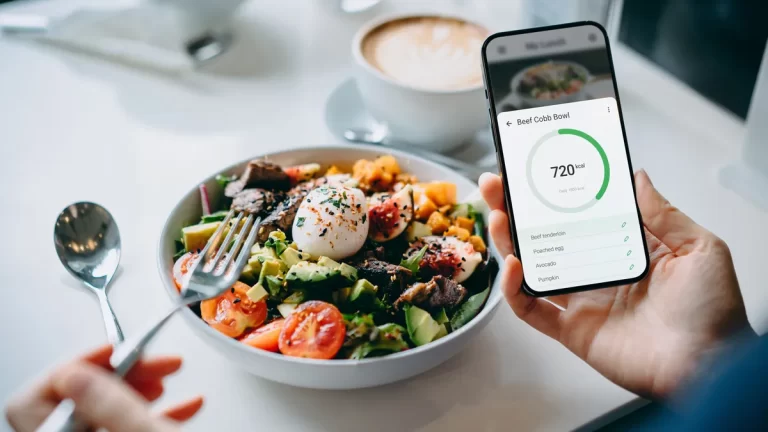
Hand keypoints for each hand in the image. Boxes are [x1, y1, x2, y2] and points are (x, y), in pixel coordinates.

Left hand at [5, 345, 202, 431]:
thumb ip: (111, 403)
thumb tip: (74, 372)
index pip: (35, 397)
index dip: (77, 365)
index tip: (117, 349)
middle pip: (73, 397)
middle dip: (120, 370)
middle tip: (152, 361)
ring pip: (103, 408)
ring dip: (140, 385)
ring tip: (169, 372)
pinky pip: (126, 425)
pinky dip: (156, 411)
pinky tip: (185, 403)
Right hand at [480, 170, 754, 398]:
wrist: (709, 365)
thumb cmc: (712, 310)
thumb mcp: (699, 248)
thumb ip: (663, 214)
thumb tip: (637, 177)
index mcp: (622, 249)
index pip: (578, 214)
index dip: (554, 193)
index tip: (535, 169)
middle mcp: (596, 271)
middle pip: (544, 236)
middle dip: (516, 210)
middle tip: (497, 185)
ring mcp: (580, 301)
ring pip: (530, 267)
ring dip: (508, 241)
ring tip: (498, 216)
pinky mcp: (570, 329)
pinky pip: (530, 309)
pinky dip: (513, 289)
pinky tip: (513, 265)